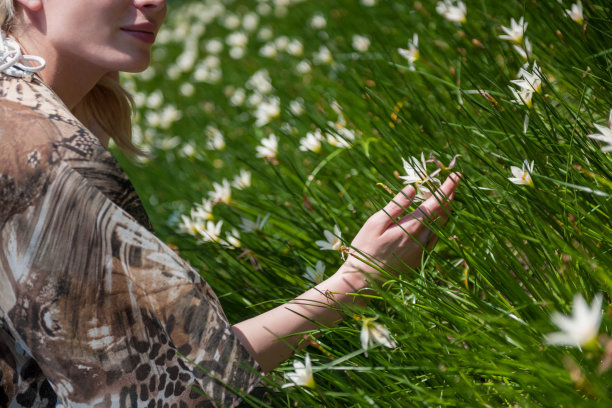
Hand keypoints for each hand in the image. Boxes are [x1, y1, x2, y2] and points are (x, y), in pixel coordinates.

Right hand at [340, 173, 460, 281]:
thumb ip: (397, 205)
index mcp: (412, 227)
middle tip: (452, 181)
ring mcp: (424, 249)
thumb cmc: (366, 248)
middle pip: (444, 213)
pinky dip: (438, 222)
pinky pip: (435, 235)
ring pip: (442, 225)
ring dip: (445, 209)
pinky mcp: (421, 257)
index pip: (436, 203)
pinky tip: (433, 217)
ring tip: (444, 195)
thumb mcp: (376, 222)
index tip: (457, 175)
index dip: (448, 187)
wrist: (365, 278)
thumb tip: (412, 188)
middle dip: (450, 195)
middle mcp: (423, 238)